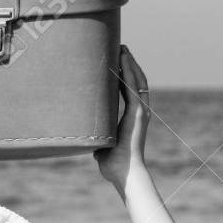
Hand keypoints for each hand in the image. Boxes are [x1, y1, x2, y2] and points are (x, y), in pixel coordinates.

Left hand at [94, 45, 149, 188]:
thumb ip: (96, 135)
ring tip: (122, 48)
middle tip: (120, 48)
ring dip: (130, 63)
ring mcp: (140, 112)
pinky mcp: (137, 114)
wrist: (124, 174)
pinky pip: (133, 88)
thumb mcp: (101, 144)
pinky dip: (129, 72)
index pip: (130, 90)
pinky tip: (123, 60)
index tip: (118, 60)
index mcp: (132, 117)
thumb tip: (82, 134)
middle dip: (129, 63)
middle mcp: (140, 112)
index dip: (125, 74)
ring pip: (137, 80)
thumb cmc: (113, 164)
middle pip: (137, 81)